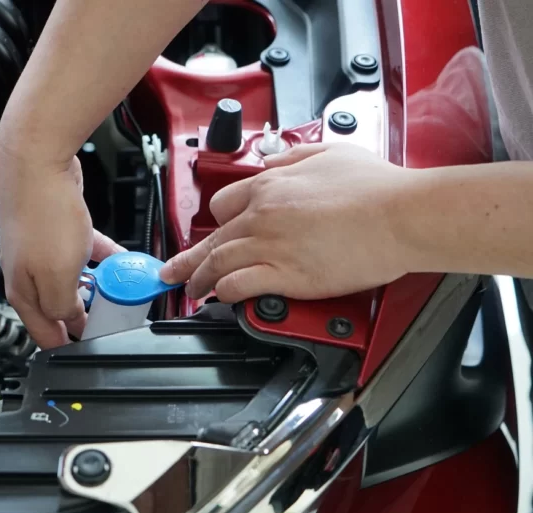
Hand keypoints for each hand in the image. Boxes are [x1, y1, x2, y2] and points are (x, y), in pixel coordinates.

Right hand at [0, 150, 123, 348]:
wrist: (38, 164)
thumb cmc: (42, 216)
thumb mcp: (56, 277)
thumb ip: (62, 308)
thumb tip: (72, 322)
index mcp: (24, 294)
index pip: (44, 334)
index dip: (69, 346)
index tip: (92, 349)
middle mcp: (30, 276)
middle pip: (61, 308)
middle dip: (87, 316)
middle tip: (112, 319)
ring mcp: (43, 252)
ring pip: (74, 280)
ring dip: (98, 287)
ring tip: (121, 291)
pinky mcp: (57, 230)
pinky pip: (85, 253)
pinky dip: (104, 258)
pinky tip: (122, 259)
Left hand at [160, 143, 419, 301]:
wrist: (402, 214)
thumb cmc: (376, 186)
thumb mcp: (330, 152)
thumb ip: (294, 155)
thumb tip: (273, 160)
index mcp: (272, 184)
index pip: (224, 204)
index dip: (217, 222)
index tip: (212, 233)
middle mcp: (263, 213)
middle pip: (212, 238)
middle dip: (188, 258)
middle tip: (173, 270)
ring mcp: (271, 244)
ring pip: (217, 263)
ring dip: (199, 279)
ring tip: (191, 290)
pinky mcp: (285, 274)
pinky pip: (238, 284)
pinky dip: (223, 292)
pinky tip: (219, 297)